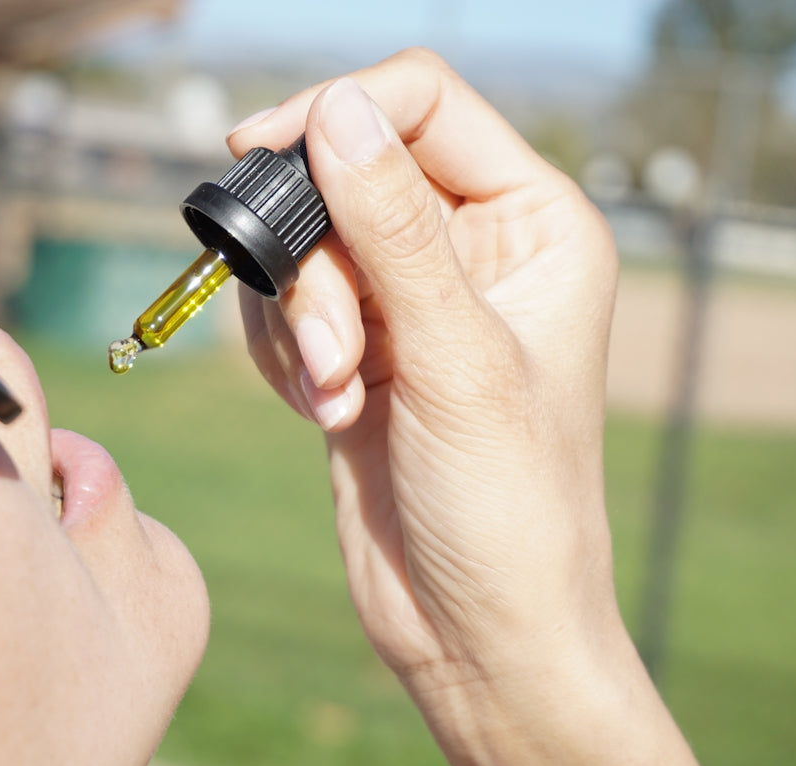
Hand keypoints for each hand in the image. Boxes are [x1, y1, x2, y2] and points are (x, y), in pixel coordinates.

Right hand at [229, 49, 711, 765]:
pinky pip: (287, 305)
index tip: (261, 147)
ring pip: (306, 245)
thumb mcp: (455, 357)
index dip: (340, 112)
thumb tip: (333, 111)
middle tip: (335, 350)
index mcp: (534, 223)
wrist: (477, 630)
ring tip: (339, 398)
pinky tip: (325, 413)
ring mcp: (411, 301)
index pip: (425, 105)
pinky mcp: (360, 350)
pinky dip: (286, 353)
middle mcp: (474, 249)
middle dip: (317, 262)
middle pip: (347, 175)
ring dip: (302, 322)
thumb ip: (389, 228)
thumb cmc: (511, 508)